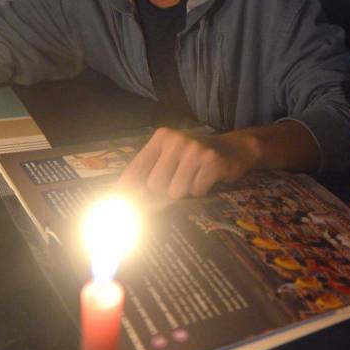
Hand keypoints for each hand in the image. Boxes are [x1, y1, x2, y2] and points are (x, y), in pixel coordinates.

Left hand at [117, 127, 260, 198]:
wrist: (234, 149)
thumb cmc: (195, 158)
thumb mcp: (171, 157)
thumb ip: (149, 173)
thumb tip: (124, 201)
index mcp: (161, 138)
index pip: (135, 169)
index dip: (125, 192)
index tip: (115, 211)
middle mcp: (176, 140)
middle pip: (154, 185)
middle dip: (164, 192)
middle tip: (177, 184)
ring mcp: (195, 149)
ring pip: (175, 191)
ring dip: (184, 191)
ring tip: (193, 178)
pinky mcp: (211, 161)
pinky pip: (196, 191)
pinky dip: (200, 190)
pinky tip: (206, 178)